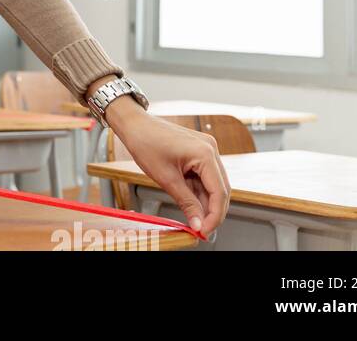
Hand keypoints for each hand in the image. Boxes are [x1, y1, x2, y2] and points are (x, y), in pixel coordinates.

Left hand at [104, 96, 230, 235]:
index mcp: (205, 154)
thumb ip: (186, 202)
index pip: (220, 192)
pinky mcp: (199, 151)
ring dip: (206, 202)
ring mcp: (206, 149)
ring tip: (195, 219)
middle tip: (202, 230)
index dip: (215, 215)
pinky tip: (192, 204)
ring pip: (213, 184)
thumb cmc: (146, 143)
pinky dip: (199, 191)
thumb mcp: (166, 178)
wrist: (135, 124)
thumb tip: (197, 223)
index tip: (205, 231)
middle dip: (213, 211)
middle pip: (221, 188)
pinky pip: (205, 176)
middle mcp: (211, 149)